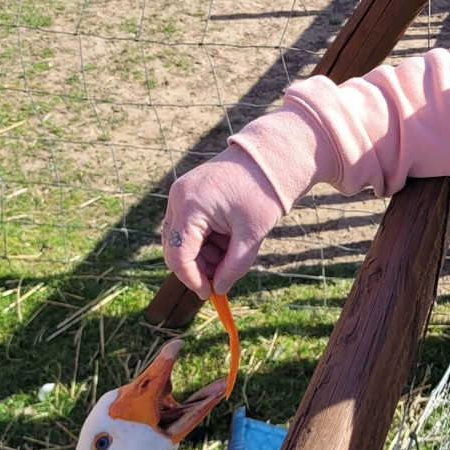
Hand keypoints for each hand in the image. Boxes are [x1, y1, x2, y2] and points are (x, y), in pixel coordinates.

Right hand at [161, 145, 284, 298]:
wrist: (273, 156)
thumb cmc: (264, 191)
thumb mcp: (251, 234)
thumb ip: (234, 266)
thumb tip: (220, 289)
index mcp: (190, 205)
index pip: (179, 255)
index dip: (193, 279)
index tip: (211, 293)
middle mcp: (178, 198)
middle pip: (176, 247)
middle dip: (199, 266)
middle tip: (223, 277)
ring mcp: (182, 193)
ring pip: (183, 238)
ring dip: (205, 253)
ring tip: (234, 251)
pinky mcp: (191, 192)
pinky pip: (190, 225)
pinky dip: (207, 239)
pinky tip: (229, 239)